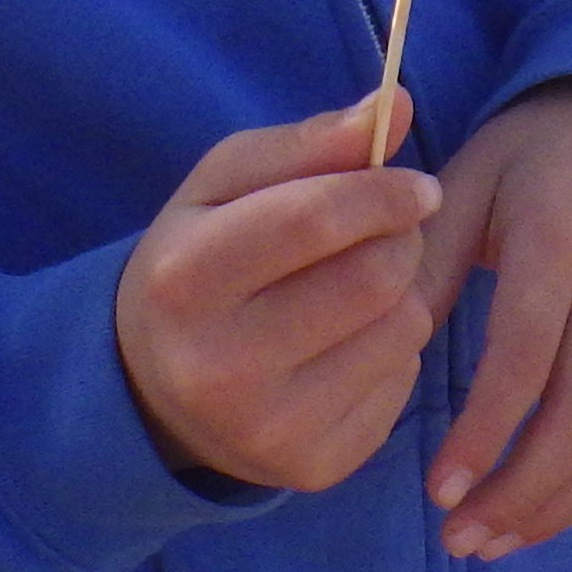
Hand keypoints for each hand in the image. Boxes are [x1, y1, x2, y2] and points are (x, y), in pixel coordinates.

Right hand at [115, 96, 440, 491]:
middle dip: (400, 240)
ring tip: (360, 288)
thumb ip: (308, 143)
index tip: (416, 184)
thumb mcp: (225, 188)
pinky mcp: (312, 468)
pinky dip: (391, 353)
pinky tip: (346, 345)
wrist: (154, 388)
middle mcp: (219, 365)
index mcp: (185, 279)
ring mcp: (267, 428)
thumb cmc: (201, 261)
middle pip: (372, 279)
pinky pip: (401, 388)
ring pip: (401, 332)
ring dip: (401, 295)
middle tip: (388, 232)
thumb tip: (396, 103)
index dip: (384, 191)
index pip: (315, 219)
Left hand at [413, 79, 571, 560]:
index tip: (437, 489)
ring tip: (493, 540)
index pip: (526, 355)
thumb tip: (383, 344)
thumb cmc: (528, 157)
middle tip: (459, 537)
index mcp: (560, 236)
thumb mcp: (465, 182)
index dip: (483, 432)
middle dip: (519, 493)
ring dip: (560, 505)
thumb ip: (426, 259)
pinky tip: (554, 512)